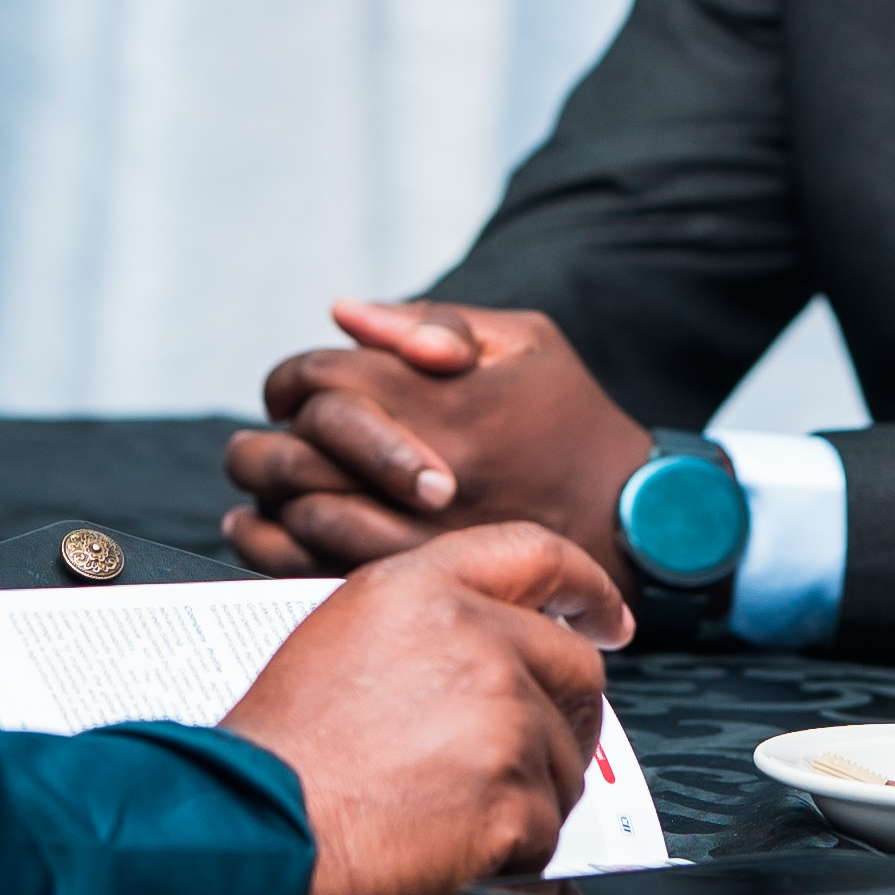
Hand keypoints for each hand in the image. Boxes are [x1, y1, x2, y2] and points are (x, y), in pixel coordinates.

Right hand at [221, 522, 630, 894]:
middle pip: (576, 667)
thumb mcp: (340, 637)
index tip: (607, 614)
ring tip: (449, 810)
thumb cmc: (279, 753)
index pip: (538, 556)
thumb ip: (428, 624)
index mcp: (423, 591)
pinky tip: (450, 846)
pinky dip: (511, 849)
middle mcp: (473, 641)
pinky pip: (546, 828)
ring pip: (565, 758)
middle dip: (565, 713)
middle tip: (525, 752)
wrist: (251, 829)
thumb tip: (495, 643)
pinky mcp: (514, 798)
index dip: (586, 587)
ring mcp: (502, 718)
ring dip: (525, 790)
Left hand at [223, 300, 649, 592]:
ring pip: (294, 513)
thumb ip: (430, 320)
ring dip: (264, 495)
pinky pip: (314, 570)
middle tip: (261, 445)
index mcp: (440, 397)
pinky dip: (274, 549)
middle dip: (264, 442)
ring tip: (261, 487)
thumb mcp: (527, 343)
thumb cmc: (576, 423)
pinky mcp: (417, 582)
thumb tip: (343, 313)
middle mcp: (420, 467)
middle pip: (290, 448)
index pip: (317, 379)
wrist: (634, 522)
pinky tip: (265, 531)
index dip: (292, 382)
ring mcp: (416, 532)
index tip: (296, 394)